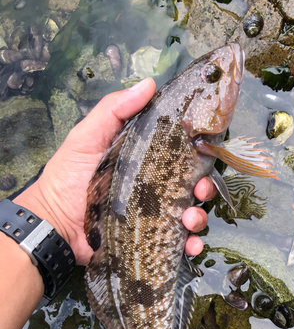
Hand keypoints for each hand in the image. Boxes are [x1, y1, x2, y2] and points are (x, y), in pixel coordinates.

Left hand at [15, 78, 216, 264]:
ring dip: (198, 217)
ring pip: (189, 216)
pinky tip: (191, 245)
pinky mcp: (149, 241)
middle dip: (203, 188)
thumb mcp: (87, 137)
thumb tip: (149, 83)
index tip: (205, 151)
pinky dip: (190, 246)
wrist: (53, 222)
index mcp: (145, 163)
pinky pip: (176, 244)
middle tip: (199, 190)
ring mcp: (153, 217)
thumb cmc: (68, 177)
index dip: (196, 155)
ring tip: (190, 220)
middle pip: (190, 188)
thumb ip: (113, 111)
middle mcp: (154, 190)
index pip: (179, 157)